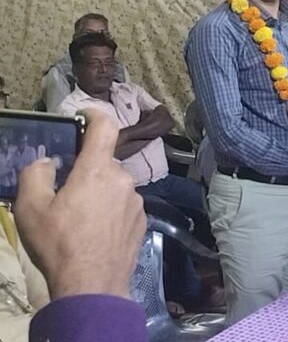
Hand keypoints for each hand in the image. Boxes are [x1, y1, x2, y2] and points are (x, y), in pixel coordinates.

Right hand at [14, 110, 145, 299]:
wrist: (92, 285)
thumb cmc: (59, 244)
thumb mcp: (31, 208)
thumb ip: (35, 175)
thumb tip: (47, 162)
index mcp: (97, 169)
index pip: (104, 127)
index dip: (94, 115)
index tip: (83, 117)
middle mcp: (123, 180)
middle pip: (103, 163)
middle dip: (85, 170)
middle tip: (64, 191)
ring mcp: (136, 202)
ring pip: (114, 186)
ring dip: (98, 193)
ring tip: (78, 218)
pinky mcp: (142, 222)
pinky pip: (123, 206)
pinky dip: (110, 211)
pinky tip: (94, 232)